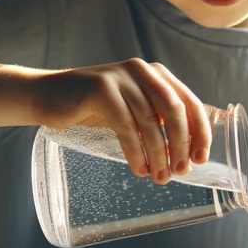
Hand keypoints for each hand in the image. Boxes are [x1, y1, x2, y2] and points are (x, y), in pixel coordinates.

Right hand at [31, 58, 209, 184]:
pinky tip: (139, 169)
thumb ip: (157, 120)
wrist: (47, 95)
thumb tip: (185, 155)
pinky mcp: (100, 88)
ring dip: (158, 154)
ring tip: (159, 177)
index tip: (201, 159)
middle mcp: (142, 71)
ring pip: (150, 121)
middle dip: (181, 144)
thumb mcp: (132, 108)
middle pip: (174, 110)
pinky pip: (126, 125)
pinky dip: (136, 151)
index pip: (190, 102)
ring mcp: (121, 77)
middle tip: (179, 171)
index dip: (200, 132)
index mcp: (157, 75)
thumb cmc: (93, 108)